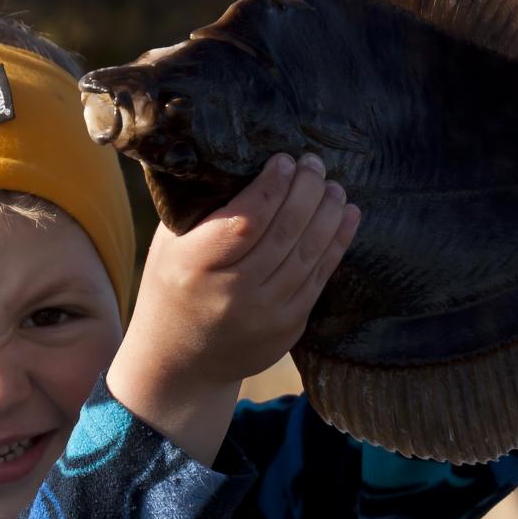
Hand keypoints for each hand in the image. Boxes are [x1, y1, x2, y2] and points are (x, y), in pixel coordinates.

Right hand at [107, 153, 360, 460]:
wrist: (180, 363)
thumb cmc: (174, 288)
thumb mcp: (170, 246)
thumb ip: (202, 209)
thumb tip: (237, 155)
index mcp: (195, 266)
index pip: (245, 220)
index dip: (272, 187)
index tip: (284, 159)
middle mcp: (232, 292)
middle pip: (284, 232)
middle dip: (306, 190)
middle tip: (314, 163)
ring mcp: (265, 314)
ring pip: (308, 254)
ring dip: (328, 213)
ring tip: (334, 186)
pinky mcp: (288, 327)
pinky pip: (319, 278)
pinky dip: (337, 244)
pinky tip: (347, 217)